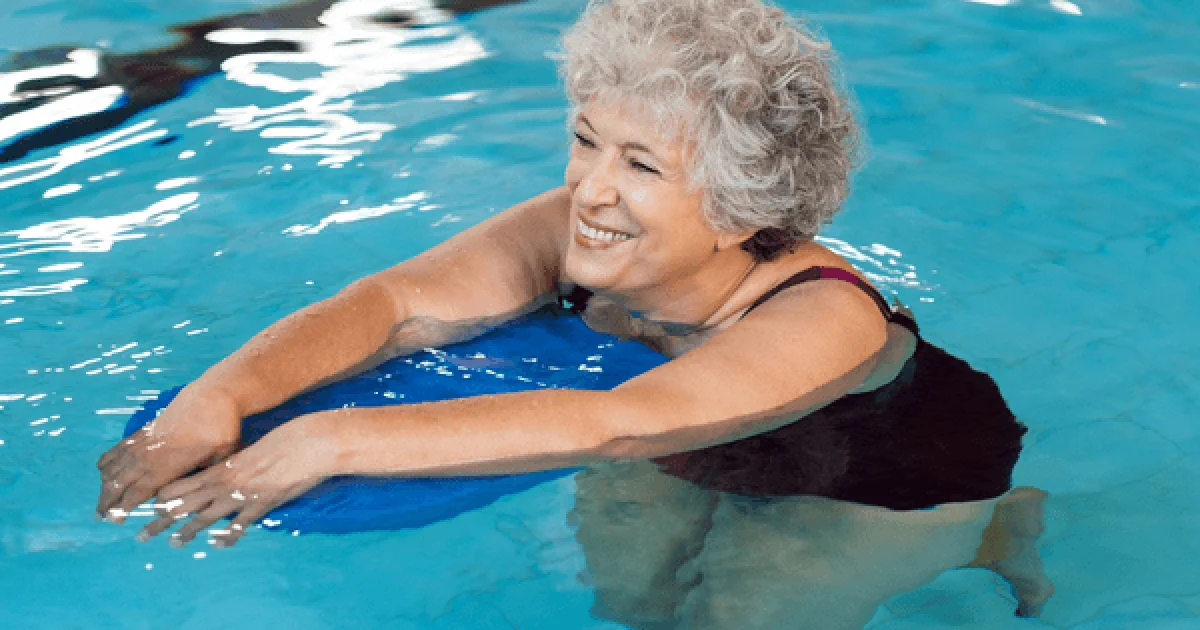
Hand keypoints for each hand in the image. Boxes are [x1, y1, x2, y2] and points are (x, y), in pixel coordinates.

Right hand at [96, 385, 241, 522]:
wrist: (214, 395)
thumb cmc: (222, 429)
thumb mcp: (221, 458)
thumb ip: (207, 478)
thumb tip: (203, 496)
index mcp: (168, 464)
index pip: (139, 491)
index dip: (124, 507)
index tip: (115, 520)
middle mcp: (150, 454)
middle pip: (120, 481)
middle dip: (108, 501)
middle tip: (101, 517)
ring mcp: (145, 441)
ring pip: (115, 466)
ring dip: (105, 484)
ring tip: (101, 502)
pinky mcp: (144, 430)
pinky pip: (118, 448)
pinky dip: (108, 461)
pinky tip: (103, 471)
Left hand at [137, 414, 338, 547]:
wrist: (306, 444)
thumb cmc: (283, 442)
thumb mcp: (252, 451)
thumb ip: (237, 465)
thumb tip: (229, 473)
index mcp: (221, 467)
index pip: (182, 484)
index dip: (164, 498)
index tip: (151, 508)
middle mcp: (225, 483)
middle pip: (184, 504)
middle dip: (161, 521)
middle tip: (142, 536)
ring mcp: (241, 495)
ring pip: (205, 517)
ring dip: (187, 532)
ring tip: (173, 544)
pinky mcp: (260, 504)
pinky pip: (239, 524)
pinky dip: (227, 536)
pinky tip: (218, 545)